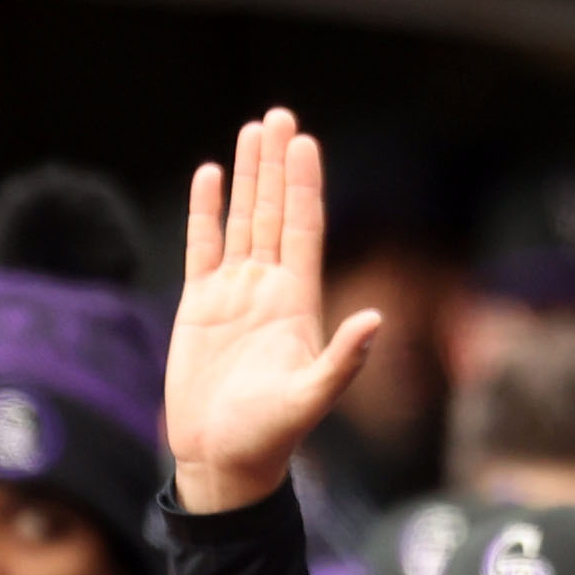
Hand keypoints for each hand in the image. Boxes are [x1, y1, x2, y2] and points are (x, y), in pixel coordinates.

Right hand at [164, 108, 383, 512]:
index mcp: (298, 300)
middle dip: (276, 163)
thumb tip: (376, 318)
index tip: (305, 141)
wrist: (223, 459)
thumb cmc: (269, 437)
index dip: (304, 184)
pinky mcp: (198, 306)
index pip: (303, 227)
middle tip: (278, 115)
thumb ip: (344, 360)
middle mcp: (269, 287)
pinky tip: (209, 176)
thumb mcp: (311, 399)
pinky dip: (205, 212)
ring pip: (242, 220)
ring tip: (250, 130)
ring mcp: (233, 293)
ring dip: (246, 177)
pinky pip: (202, 247)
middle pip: (275, 211)